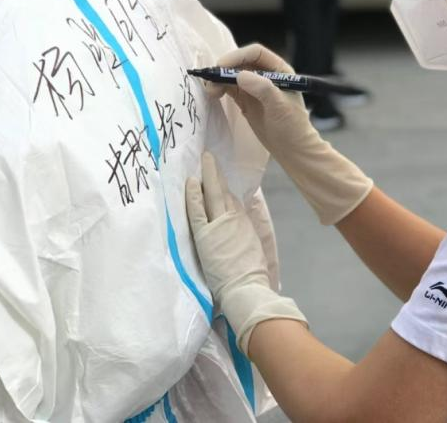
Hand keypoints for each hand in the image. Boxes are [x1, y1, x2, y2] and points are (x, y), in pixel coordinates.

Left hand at [186, 153, 306, 353]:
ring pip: (213, 194)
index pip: (234, 203)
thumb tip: (243, 239)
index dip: (226, 191)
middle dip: (217, 174)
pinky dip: (195, 195)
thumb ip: (247, 241)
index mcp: (246, 225)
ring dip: (208, 176)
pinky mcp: (206, 233)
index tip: (221, 180)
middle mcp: (235, 220)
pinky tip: (191, 181)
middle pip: (224, 192)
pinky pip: (198, 210)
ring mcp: (220, 225)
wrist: (247, 288)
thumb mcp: (255, 252)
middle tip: (210, 157)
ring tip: (204, 159)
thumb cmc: (252, 278)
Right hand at [209, 44, 310, 164]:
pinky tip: (213, 94)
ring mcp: (254, 87)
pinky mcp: (245, 99)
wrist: (292, 149)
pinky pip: (230, 88)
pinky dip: (220, 89)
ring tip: (210, 91)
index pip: (256, 54)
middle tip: (210, 79)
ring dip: (219, 79)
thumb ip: (262, 89)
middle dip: (225, 68)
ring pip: (232, 76)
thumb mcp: (280, 106)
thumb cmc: (292, 126)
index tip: (222, 66)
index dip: (238, 56)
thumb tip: (240, 75)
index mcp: (278, 70)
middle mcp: (265, 74)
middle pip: (241, 63)